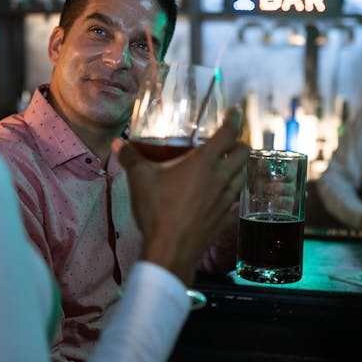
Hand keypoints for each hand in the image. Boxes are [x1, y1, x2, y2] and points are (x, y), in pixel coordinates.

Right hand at [114, 108, 248, 285]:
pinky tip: (222, 195)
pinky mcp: (225, 219)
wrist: (170, 250)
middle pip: (243, 154)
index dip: (234, 120)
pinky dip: (232, 192)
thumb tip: (118, 143)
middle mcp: (220, 178)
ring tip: (229, 164)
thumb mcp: (139, 179)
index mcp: (204, 163)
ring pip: (243, 176)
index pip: (228, 134)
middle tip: (232, 140)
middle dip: (241, 143)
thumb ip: (130, 158)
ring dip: (239, 167)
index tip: (236, 112)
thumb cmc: (157, 210)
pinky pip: (235, 200)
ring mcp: (225, 200)